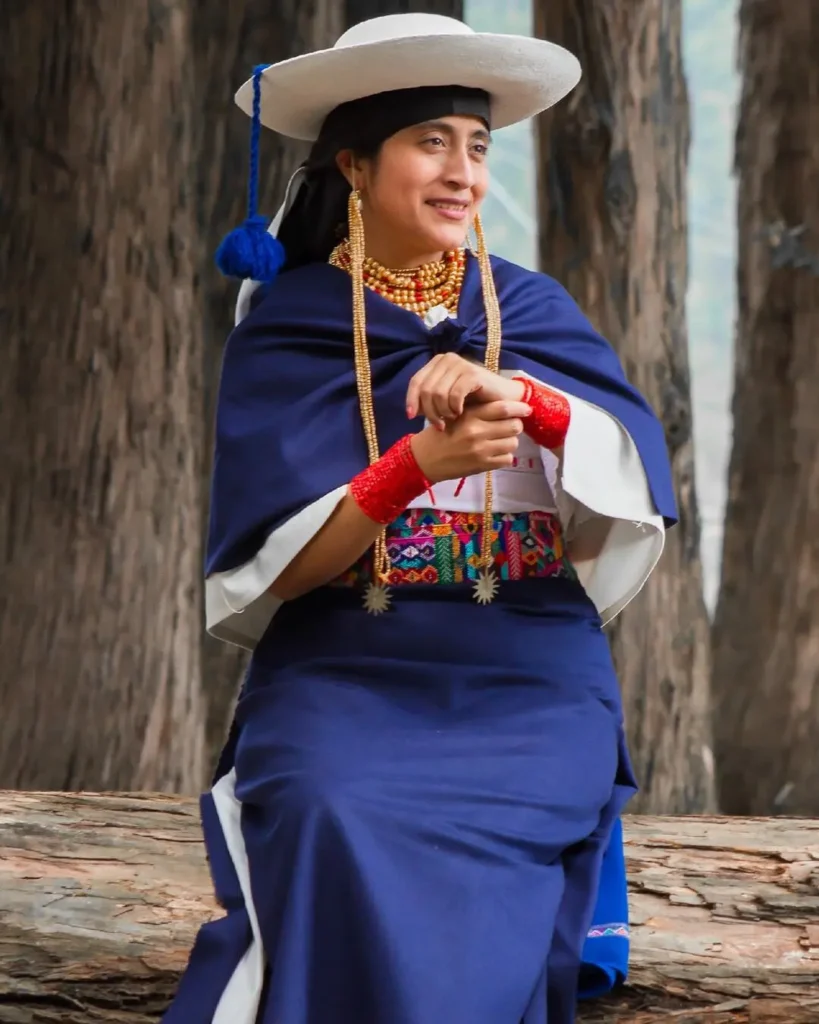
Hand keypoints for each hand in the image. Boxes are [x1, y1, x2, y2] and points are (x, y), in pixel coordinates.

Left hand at [406, 353, 525, 428]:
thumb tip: (411, 411)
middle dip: (430, 411)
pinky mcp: (472, 374)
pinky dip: (454, 408)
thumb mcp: (445, 399)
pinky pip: (454, 395)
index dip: (411, 400)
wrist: (503, 399)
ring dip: (443, 411)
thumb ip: (428, 400)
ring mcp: (460, 364)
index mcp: (437, 362)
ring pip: (438, 394)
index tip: (412, 418)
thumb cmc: (473, 400)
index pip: (416, 381)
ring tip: (452, 418)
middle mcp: (447, 359)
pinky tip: (460, 413)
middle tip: (439, 424)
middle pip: (426, 389)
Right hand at [410, 400, 531, 484]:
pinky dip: (504, 456)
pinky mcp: (482, 465)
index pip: (503, 408)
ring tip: (501, 440)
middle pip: (514, 425)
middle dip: (516, 425)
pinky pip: (507, 459)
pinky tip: (495, 453)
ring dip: (510, 441)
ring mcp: (480, 450)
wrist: (424, 458)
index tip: (525, 409)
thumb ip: (478, 410)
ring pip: (513, 443)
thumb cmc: (441, 433)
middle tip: (510, 426)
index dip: (519, 408)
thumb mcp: (455, 414)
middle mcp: (477, 432)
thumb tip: (507, 407)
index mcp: (470, 415)